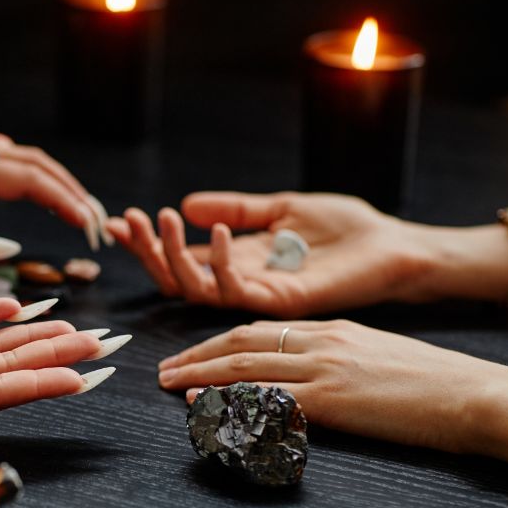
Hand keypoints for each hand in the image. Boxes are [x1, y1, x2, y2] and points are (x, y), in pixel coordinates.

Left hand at [0, 133, 109, 263]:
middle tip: (98, 226)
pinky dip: (35, 175)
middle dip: (73, 191)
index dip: (65, 201)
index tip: (89, 228)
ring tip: (82, 213)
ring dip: (58, 182)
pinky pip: (5, 160)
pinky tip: (42, 191)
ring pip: (24, 159)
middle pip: (36, 163)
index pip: (28, 179)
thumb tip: (7, 247)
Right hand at [105, 191, 506, 317]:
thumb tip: (190, 204)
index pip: (179, 256)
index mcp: (236, 260)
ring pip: (194, 289)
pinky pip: (235, 290)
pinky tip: (222, 231)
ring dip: (172, 256)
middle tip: (130, 220)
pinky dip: (220, 262)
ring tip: (163, 218)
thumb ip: (236, 208)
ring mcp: (256, 295)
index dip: (146, 243)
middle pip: (175, 277)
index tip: (115, 223)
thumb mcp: (280, 206)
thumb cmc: (344, 227)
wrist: (392, 246)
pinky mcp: (279, 303)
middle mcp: (239, 281)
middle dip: (147, 251)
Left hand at [157, 319, 507, 464]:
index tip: (193, 354)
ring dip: (199, 374)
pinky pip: (266, 398)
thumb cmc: (430, 382)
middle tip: (164, 369)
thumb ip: (333, 357)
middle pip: (240, 341)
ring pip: (244, 364)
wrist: (472, 395)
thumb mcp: (374, 354)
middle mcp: (320, 341)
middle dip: (197, 354)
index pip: (260, 329)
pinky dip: (227, 399)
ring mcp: (323, 368)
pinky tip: (202, 405)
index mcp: (331, 328)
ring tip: (169, 384)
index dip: (218, 342)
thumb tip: (299, 375)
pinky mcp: (331, 399)